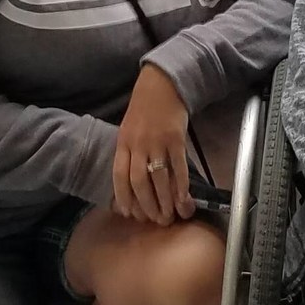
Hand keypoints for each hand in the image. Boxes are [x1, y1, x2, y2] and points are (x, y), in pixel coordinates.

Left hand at [113, 63, 193, 224]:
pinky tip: (184, 199)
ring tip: (171, 215)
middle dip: (147, 205)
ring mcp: (157, 142)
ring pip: (158, 178)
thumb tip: (132, 181)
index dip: (124, 198)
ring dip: (165, 201)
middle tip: (156, 220)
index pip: (119, 176)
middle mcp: (137, 144)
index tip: (131, 214)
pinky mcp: (176, 139)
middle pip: (139, 182)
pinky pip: (178, 167)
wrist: (163, 84)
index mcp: (122, 142)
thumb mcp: (128, 128)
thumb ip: (128, 152)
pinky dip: (181, 185)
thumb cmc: (144, 108)